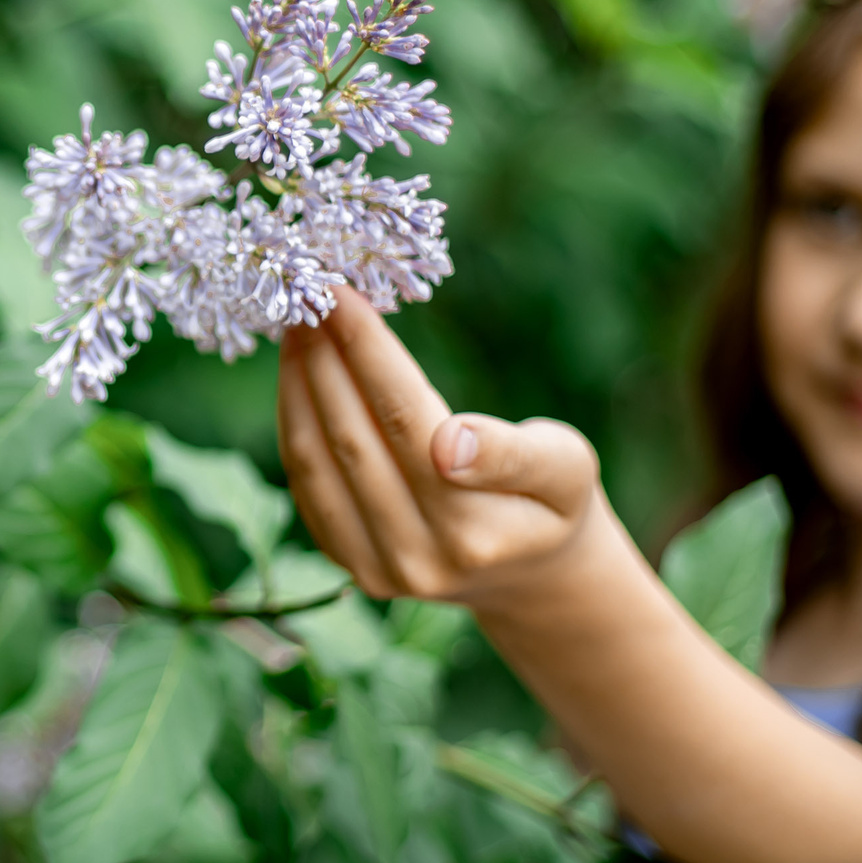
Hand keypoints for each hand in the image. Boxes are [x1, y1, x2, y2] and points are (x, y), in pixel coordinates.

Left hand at [277, 288, 603, 600]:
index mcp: (475, 531)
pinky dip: (295, 422)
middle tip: (310, 294)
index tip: (341, 291)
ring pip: (315, 462)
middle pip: (352, 439)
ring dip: (297, 385)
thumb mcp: (566, 467)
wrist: (530, 571)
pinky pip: (306, 483)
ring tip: (298, 325)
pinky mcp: (348, 564)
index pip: (406, 422)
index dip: (367, 352)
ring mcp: (376, 570)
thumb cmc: (552, 499)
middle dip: (324, 358)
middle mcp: (417, 559)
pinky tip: (298, 374)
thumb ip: (513, 455)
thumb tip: (450, 443)